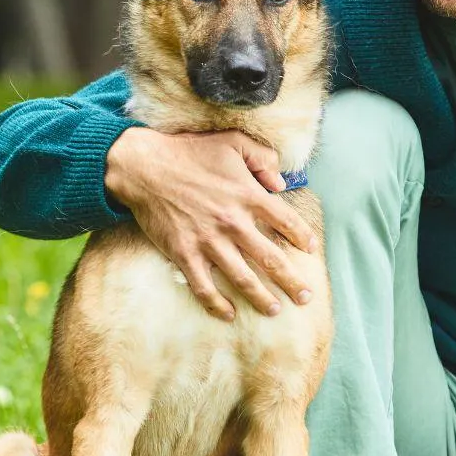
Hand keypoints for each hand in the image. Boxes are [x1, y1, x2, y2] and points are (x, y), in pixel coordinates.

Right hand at [105, 127, 318, 320]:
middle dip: (291, 281)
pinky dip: (217, 304)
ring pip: (242, 278)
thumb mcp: (233, 141)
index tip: (311, 250)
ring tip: (275, 310)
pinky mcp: (184, 254)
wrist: (143, 166)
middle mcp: (233, 222)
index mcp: (248, 195)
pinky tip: (229, 314)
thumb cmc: (189, 151)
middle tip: (306, 297)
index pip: (286, 221)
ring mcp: (208, 241)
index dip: (303, 237)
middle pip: (271, 259)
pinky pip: (204, 286)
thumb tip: (281, 183)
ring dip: (261, 298)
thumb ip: (263, 157)